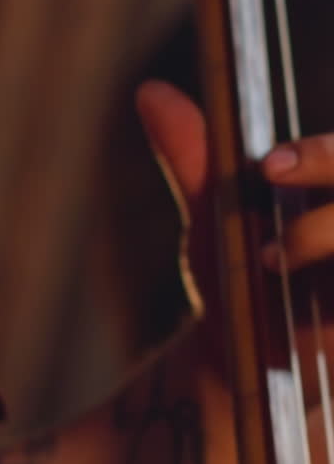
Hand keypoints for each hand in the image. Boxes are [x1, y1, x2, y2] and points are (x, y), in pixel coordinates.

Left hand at [134, 80, 333, 404]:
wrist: (248, 372)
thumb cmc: (242, 280)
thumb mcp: (218, 220)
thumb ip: (196, 158)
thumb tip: (148, 91)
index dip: (323, 156)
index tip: (270, 167)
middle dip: (329, 208)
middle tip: (271, 230)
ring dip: (323, 237)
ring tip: (268, 263)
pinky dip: (331, 315)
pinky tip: (312, 323)